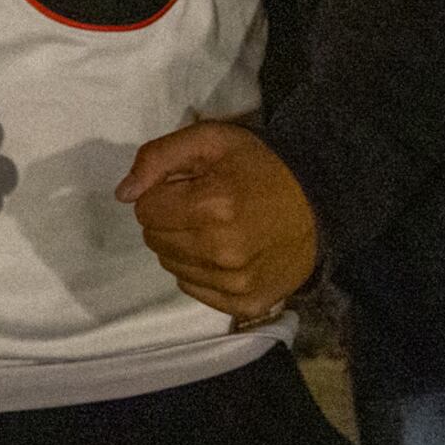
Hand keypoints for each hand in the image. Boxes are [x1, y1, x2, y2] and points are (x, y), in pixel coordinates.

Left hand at [116, 119, 318, 323]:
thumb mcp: (211, 140)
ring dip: (183, 245)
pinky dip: (200, 270)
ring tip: (215, 227)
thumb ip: (159, 157)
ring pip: (171, 265)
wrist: (320, 202)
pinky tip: (224, 251)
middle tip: (202, 205)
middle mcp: (220, 251)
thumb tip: (123, 193)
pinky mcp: (244, 303)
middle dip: (169, 219)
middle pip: (155, 239)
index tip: (189, 186)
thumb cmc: (261, 166)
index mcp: (211, 205)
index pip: (145, 209)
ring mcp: (234, 283)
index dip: (162, 192)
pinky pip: (194, 288)